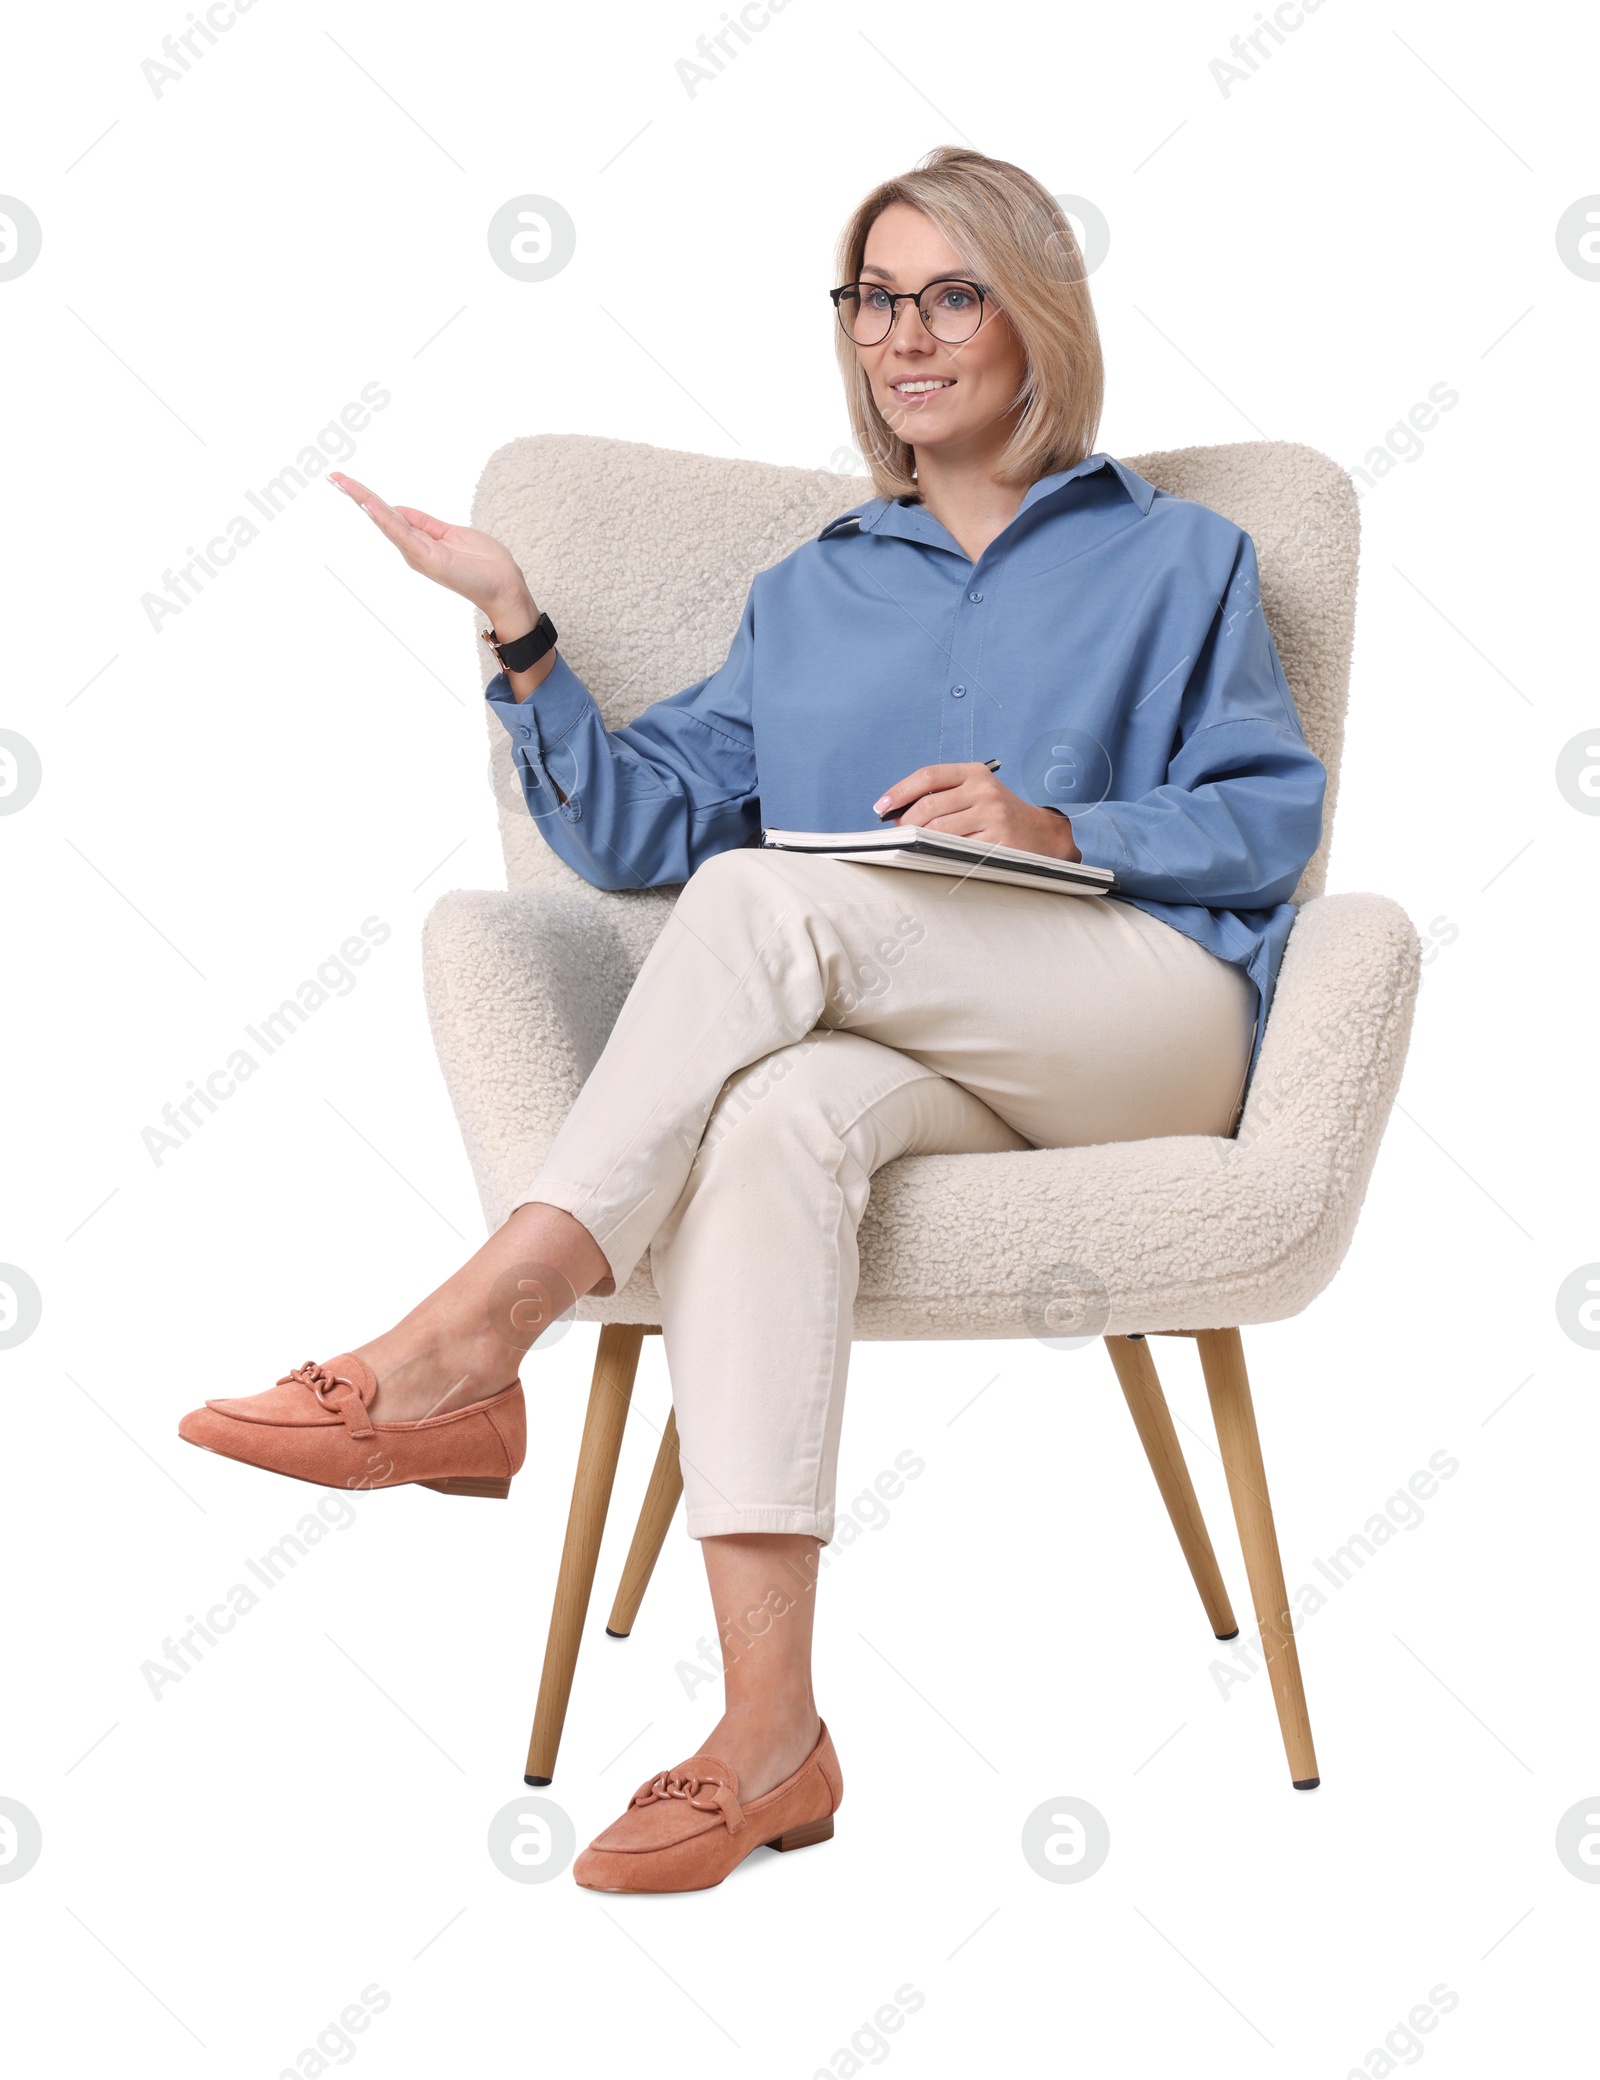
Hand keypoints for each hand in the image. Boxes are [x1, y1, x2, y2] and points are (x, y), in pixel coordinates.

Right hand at [328, 472, 532, 626]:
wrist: (504, 585)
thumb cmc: (483, 563)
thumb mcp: (450, 533)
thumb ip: (424, 523)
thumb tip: (398, 509)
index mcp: (418, 541)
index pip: (388, 513)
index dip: (366, 496)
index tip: (344, 480)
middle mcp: (413, 549)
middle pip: (380, 515)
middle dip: (356, 495)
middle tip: (332, 476)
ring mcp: (418, 554)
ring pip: (386, 522)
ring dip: (364, 501)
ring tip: (343, 483)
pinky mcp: (428, 559)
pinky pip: (403, 534)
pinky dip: (385, 519)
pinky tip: (370, 505)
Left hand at [873, 762, 1080, 860]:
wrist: (1042, 833)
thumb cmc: (998, 814)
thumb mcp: (976, 792)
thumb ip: (942, 795)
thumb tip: (895, 812)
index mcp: (975, 773)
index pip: (928, 776)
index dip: (899, 791)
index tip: (881, 806)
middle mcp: (985, 791)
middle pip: (929, 807)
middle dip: (905, 822)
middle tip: (897, 832)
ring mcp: (993, 817)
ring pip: (938, 832)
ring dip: (918, 841)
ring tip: (914, 845)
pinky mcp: (998, 843)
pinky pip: (955, 851)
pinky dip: (938, 854)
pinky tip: (935, 856)